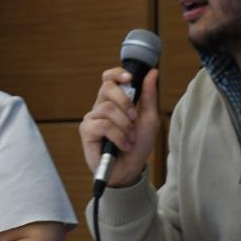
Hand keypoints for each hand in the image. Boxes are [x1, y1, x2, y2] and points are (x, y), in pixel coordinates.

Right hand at [79, 67, 159, 187]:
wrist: (131, 169)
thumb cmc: (139, 144)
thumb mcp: (149, 118)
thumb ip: (149, 95)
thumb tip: (153, 72)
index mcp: (115, 100)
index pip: (109, 78)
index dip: (116, 74)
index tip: (129, 78)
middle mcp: (101, 106)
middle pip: (107, 87)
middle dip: (125, 101)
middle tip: (135, 118)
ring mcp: (92, 118)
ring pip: (107, 108)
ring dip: (125, 125)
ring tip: (130, 138)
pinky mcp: (86, 131)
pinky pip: (103, 125)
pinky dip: (118, 136)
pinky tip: (123, 145)